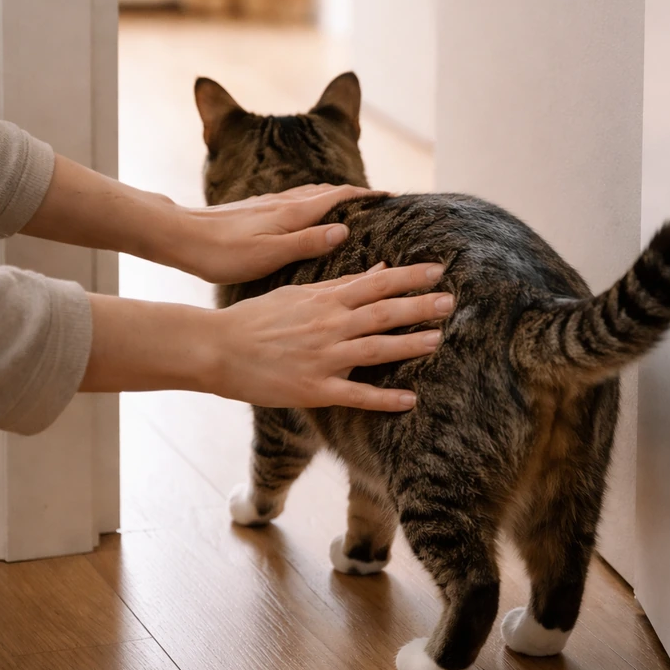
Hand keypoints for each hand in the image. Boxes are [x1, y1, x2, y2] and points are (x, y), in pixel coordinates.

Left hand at [177, 183, 381, 283]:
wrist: (180, 237)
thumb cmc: (222, 252)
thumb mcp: (269, 254)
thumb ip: (307, 241)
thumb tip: (344, 229)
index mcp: (291, 212)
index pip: (338, 196)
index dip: (365, 196)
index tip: (390, 196)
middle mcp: (283, 202)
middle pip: (327, 190)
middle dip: (354, 194)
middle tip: (377, 202)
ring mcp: (268, 204)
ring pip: (310, 194)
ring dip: (333, 196)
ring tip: (350, 206)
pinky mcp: (255, 210)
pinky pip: (295, 201)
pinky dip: (313, 203)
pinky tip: (307, 214)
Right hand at [205, 262, 452, 410]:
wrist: (218, 348)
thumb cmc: (258, 318)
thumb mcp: (298, 293)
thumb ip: (341, 284)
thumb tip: (379, 270)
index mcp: (324, 300)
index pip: (375, 283)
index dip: (408, 277)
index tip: (437, 271)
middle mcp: (328, 326)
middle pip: (382, 313)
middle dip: (419, 307)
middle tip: (451, 302)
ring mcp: (322, 358)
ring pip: (374, 350)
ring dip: (409, 345)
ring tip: (439, 341)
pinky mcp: (314, 389)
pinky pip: (355, 394)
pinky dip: (383, 398)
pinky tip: (409, 400)